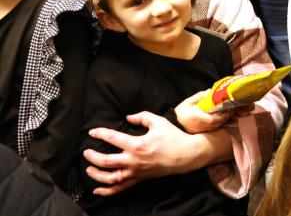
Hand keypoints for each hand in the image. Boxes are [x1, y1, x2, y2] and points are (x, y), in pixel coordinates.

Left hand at [84, 111, 209, 194]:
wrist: (186, 155)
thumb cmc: (173, 137)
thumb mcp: (158, 121)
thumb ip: (142, 116)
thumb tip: (128, 117)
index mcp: (137, 144)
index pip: (112, 138)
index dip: (100, 134)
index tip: (92, 132)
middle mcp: (133, 160)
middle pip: (105, 161)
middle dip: (92, 156)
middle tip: (86, 152)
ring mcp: (135, 172)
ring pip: (109, 177)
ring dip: (96, 174)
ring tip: (89, 168)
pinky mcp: (139, 179)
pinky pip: (120, 188)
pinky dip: (107, 191)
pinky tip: (97, 189)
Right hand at [175, 90, 229, 133]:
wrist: (175, 123)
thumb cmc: (181, 112)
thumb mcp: (189, 102)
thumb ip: (200, 96)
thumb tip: (210, 91)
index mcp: (199, 118)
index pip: (213, 119)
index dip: (222, 116)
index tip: (228, 109)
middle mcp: (202, 126)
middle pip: (217, 124)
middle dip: (225, 117)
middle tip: (230, 109)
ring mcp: (202, 130)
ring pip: (216, 127)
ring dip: (223, 120)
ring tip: (227, 113)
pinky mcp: (202, 132)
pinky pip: (213, 129)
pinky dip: (219, 124)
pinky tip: (220, 118)